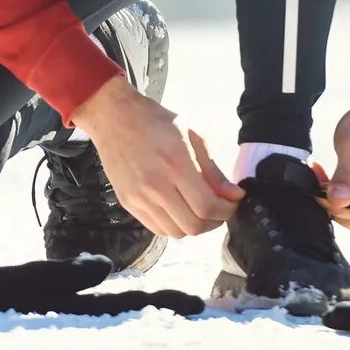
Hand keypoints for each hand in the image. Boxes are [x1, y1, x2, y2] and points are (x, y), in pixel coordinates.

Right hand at [74, 79, 243, 239]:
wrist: (114, 117)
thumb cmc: (156, 121)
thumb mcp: (193, 135)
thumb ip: (214, 169)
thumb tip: (235, 195)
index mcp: (176, 164)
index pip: (207, 206)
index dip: (226, 211)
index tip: (232, 204)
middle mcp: (156, 185)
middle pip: (193, 226)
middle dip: (213, 222)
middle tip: (218, 209)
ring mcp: (139, 197)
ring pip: (176, 232)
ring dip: (193, 226)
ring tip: (198, 210)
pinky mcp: (128, 202)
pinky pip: (157, 229)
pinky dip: (173, 225)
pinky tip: (178, 209)